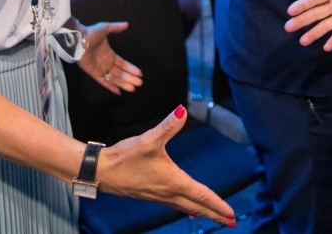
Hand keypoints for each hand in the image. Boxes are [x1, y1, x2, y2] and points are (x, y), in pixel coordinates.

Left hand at [77, 21, 143, 94]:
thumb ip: (116, 28)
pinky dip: (111, 87)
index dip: (131, 68)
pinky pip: (104, 82)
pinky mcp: (94, 73)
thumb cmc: (91, 34)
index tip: (140, 73)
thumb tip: (127, 24)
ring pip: (114, 79)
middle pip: (121, 73)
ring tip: (133, 88)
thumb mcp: (105, 28)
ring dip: (124, 83)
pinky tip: (119, 92)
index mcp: (110, 55)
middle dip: (130, 78)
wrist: (78, 40)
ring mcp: (100, 69)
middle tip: (140, 83)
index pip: (123, 64)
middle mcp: (106, 63)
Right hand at [100, 105, 235, 224]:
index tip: (231, 215)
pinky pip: (174, 204)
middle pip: (197, 206)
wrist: (100, 171)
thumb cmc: (125, 157)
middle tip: (230, 221)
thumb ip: (168, 125)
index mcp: (173, 182)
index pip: (201, 195)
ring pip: (185, 206)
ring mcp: (158, 195)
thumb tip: (182, 110)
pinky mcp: (150, 194)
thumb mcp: (149, 139)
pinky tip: (186, 207)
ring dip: (201, 211)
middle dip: (214, 214)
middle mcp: (168, 192)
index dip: (218, 204)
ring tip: (213, 215)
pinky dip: (186, 207)